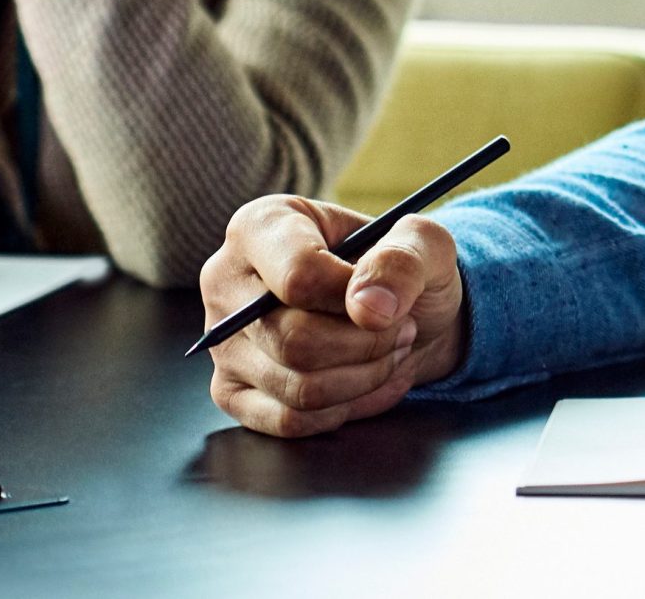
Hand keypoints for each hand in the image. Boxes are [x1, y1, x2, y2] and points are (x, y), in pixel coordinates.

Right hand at [202, 196, 467, 438]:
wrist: (391, 312)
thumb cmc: (400, 268)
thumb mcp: (422, 243)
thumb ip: (404, 260)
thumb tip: (368, 307)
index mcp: (262, 225)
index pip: (298, 276)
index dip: (354, 300)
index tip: (393, 305)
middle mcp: (225, 280)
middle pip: (296, 339)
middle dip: (367, 344)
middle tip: (402, 329)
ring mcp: (222, 340)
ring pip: (295, 386)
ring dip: (362, 377)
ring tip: (390, 351)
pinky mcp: (229, 391)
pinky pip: (288, 420)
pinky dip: (341, 409)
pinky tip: (364, 381)